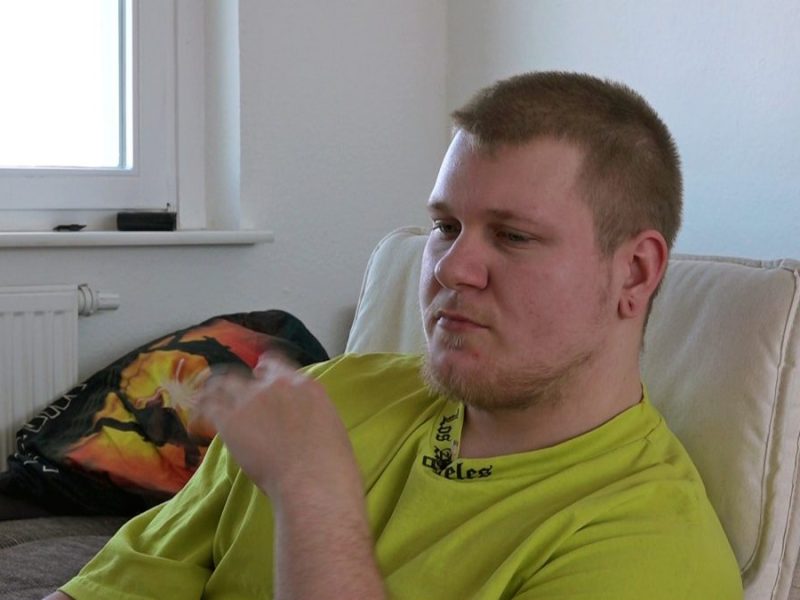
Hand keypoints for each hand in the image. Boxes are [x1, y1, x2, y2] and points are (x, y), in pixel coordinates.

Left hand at [192, 355, 362, 508]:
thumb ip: (309, 412)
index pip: (274, 364)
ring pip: (220, 385)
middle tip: (230, 397)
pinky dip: (199, 416)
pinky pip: (207, 408)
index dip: (263, 372)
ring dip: (212, 393)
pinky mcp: (230, 419)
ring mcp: (250, 399)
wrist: (312, 479)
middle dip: (236, 384)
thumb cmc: (331, 464)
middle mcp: (274, 384)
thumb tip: (299, 419)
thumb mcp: (330, 425)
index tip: (259, 380)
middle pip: (245, 375)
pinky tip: (195, 427)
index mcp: (303, 385)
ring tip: (204, 402)